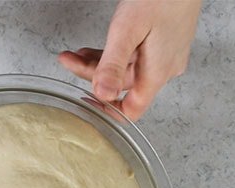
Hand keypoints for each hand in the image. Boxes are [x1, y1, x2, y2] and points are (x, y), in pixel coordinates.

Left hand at [59, 0, 201, 120]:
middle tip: (68, 60)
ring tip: (77, 53)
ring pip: (128, 70)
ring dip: (101, 64)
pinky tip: (100, 49)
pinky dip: (116, 55)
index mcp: (156, 73)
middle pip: (123, 85)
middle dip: (93, 75)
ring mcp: (166, 57)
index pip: (132, 109)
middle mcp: (164, 70)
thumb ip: (113, 64)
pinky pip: (137, 58)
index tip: (86, 100)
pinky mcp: (165, 44)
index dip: (108, 110)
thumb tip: (102, 94)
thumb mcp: (128, 30)